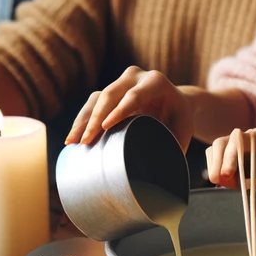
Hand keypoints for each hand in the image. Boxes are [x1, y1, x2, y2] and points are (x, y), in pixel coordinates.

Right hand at [67, 67, 194, 147]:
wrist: (174, 103)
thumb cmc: (179, 119)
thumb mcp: (183, 130)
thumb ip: (175, 148)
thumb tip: (165, 178)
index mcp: (156, 82)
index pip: (135, 95)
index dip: (119, 110)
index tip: (105, 127)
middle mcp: (136, 77)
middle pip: (111, 94)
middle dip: (96, 119)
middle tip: (86, 141)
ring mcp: (120, 83)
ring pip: (97, 98)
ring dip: (83, 120)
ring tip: (73, 142)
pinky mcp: (109, 91)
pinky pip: (91, 103)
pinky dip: (82, 120)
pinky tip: (73, 138)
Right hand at [205, 121, 255, 217]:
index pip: (237, 142)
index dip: (229, 158)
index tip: (227, 175)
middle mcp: (245, 139)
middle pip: (219, 146)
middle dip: (216, 165)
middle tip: (219, 182)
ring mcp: (240, 146)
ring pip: (217, 153)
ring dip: (217, 168)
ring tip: (227, 185)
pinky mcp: (238, 156)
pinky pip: (223, 162)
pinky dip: (222, 173)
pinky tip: (232, 186)